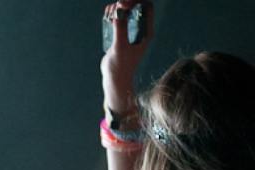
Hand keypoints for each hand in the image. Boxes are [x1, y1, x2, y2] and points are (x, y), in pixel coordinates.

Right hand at [101, 0, 154, 114]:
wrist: (115, 77)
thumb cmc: (120, 66)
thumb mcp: (120, 47)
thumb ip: (120, 30)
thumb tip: (118, 14)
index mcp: (147, 31)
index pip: (146, 7)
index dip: (135, 1)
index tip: (123, 6)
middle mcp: (140, 28)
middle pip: (135, 5)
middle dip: (124, 3)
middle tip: (115, 8)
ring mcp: (131, 29)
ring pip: (125, 9)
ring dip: (116, 7)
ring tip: (109, 16)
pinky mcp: (121, 31)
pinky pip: (118, 15)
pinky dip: (112, 12)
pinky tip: (107, 16)